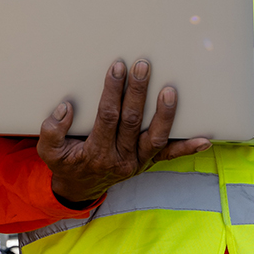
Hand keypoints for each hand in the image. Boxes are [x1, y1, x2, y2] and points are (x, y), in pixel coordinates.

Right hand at [38, 59, 210, 205]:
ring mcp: (138, 162)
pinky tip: (205, 139)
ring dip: (165, 115)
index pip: (108, 117)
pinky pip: (171, 156)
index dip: (112, 92)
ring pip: (156, 138)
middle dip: (138, 92)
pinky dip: (188, 148)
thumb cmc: (66, 162)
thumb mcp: (49, 152)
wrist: (81, 187)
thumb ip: (52, 131)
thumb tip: (66, 108)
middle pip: (133, 122)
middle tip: (143, 66)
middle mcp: (121, 159)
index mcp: (97, 153)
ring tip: (170, 91)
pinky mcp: (149, 162)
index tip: (117, 67)